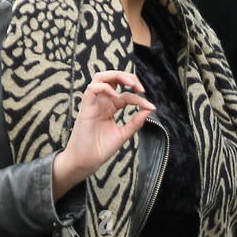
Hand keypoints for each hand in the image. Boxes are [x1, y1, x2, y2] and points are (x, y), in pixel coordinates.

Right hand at [56, 70, 154, 186]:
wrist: (87, 161)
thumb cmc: (101, 148)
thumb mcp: (123, 134)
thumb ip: (135, 122)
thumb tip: (149, 110)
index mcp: (110, 107)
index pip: (126, 95)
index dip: (139, 98)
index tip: (151, 107)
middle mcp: (101, 102)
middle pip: (112, 78)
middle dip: (127, 77)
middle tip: (140, 87)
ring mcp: (93, 103)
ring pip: (101, 77)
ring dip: (117, 76)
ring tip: (131, 83)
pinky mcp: (85, 107)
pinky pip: (92, 89)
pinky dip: (105, 87)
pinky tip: (116, 96)